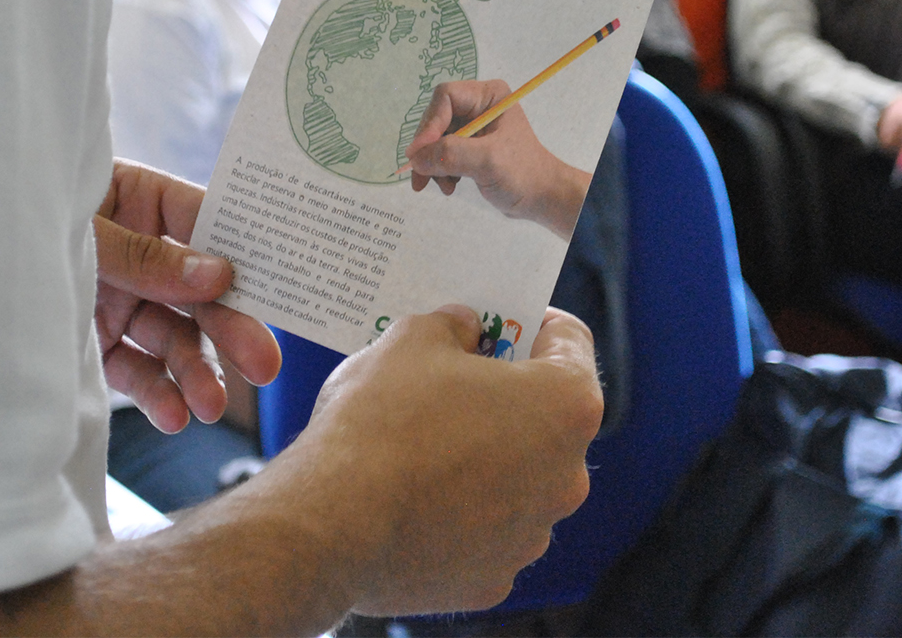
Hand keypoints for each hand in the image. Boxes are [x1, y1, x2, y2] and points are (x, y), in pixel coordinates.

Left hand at [94, 161, 280, 432]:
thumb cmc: (2, 216)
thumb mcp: (77, 230)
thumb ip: (144, 257)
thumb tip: (219, 273)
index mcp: (138, 198)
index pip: (205, 221)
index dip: (242, 254)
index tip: (276, 287)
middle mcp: (138, 251)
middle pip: (198, 289)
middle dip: (231, 327)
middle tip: (264, 363)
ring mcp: (120, 299)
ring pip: (173, 337)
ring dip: (196, 370)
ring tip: (210, 406)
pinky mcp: (98, 343)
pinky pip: (137, 370)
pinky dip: (158, 395)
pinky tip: (175, 416)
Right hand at [278, 305, 601, 615]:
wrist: (332, 524)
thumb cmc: (381, 421)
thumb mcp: (412, 339)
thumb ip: (451, 326)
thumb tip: (462, 331)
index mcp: (565, 405)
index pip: (569, 341)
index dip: (530, 321)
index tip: (495, 324)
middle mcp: (567, 475)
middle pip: (545, 416)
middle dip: (504, 394)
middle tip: (451, 379)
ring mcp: (532, 535)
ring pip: (517, 478)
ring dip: (484, 457)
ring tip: (423, 443)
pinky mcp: (492, 580)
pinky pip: (484, 532)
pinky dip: (458, 513)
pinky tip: (412, 499)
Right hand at [405, 80, 591, 238]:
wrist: (541, 198)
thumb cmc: (522, 174)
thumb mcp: (487, 161)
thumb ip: (450, 155)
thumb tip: (415, 158)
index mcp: (488, 96)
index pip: (446, 98)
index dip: (430, 123)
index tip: (419, 154)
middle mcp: (478, 105)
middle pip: (437, 119)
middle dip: (429, 150)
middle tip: (422, 177)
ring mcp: (473, 126)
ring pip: (436, 138)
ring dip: (434, 164)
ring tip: (444, 187)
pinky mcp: (469, 146)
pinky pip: (443, 152)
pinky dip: (440, 170)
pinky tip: (450, 186)